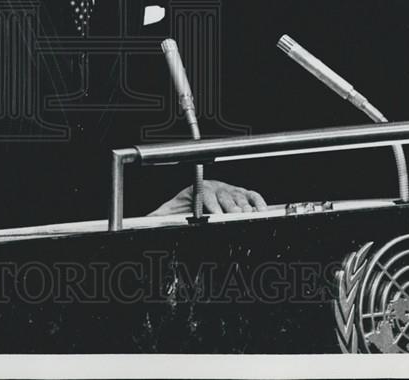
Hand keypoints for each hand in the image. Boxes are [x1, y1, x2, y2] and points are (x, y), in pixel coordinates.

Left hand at [148, 180, 267, 216]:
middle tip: (234, 218)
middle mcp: (216, 187)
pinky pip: (253, 195)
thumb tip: (147, 221)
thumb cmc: (183, 207)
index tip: (217, 217)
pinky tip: (261, 211)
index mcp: (199, 189)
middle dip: (231, 209)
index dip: (213, 206)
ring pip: (240, 198)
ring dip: (244, 208)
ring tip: (246, 218)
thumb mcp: (169, 211)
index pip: (207, 194)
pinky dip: (259, 202)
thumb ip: (159, 216)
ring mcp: (230, 190)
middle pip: (226, 197)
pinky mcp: (242, 194)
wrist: (194, 201)